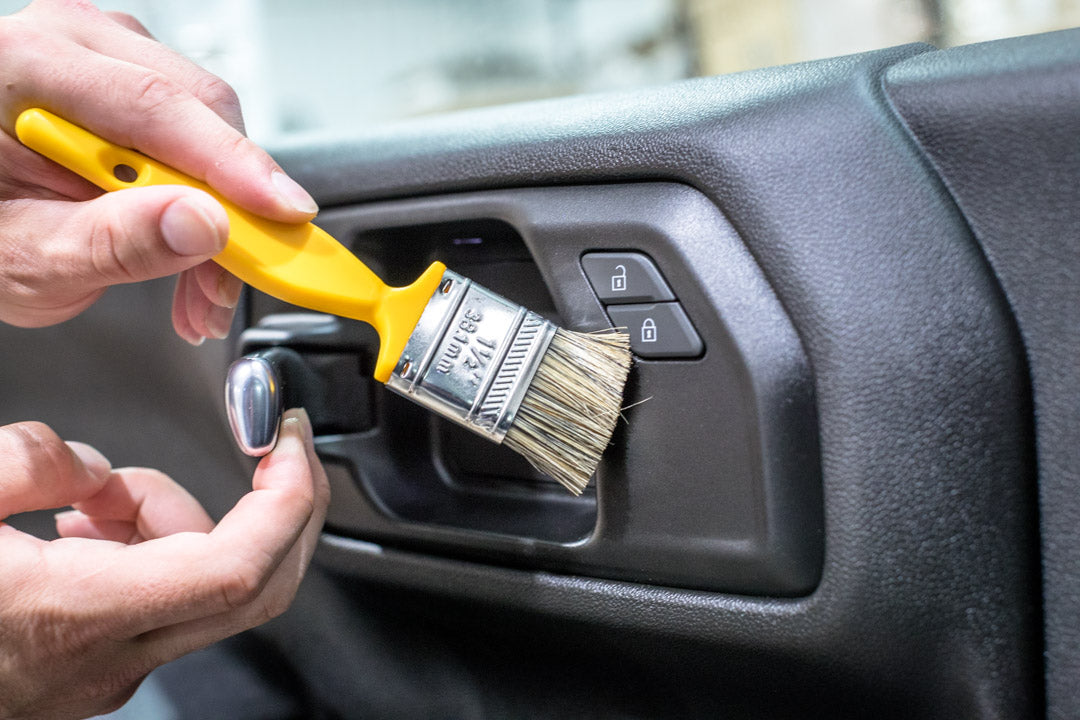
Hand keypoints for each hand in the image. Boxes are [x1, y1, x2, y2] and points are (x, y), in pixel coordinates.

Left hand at [0, 0, 318, 342]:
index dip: (232, 164)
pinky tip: (192, 254)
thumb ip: (115, 242)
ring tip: (200, 289)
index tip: (283, 214)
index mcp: (24, 66)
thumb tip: (202, 224)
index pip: (154, 104)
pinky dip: (211, 206)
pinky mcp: (138, 90)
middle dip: (232, 209)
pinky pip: (204, 140)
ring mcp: (109, 62)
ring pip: (212, 129)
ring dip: (225, 216)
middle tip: (229, 283)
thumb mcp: (29, 258)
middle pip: (199, 112)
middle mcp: (72, 47)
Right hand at [0, 409, 329, 718]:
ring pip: (205, 585)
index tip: (292, 442)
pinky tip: (85, 529)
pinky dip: (149, 548)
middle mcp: (112, 654)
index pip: (238, 567)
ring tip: (96, 496)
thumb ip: (26, 460)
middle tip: (277, 448)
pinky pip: (162, 599)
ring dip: (181, 517)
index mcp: (80, 612)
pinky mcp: (97, 667)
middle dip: (284, 507)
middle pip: (257, 585)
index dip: (286, 499)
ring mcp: (110, 669)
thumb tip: (91, 466)